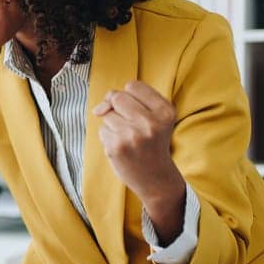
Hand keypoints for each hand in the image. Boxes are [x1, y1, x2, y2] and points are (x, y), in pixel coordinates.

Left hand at [92, 81, 185, 205]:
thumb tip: (99, 108)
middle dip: (117, 108)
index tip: (136, 110)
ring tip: (129, 138)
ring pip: (107, 114)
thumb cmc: (152, 144)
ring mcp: (132, 134)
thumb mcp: (155, 118)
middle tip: (130, 125)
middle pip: (116, 97)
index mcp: (165, 111)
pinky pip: (102, 129)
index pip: (133, 85)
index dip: (129, 96)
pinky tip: (122, 147)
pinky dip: (108, 137)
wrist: (156, 178)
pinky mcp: (117, 146)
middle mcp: (151, 121)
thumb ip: (129, 101)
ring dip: (112, 125)